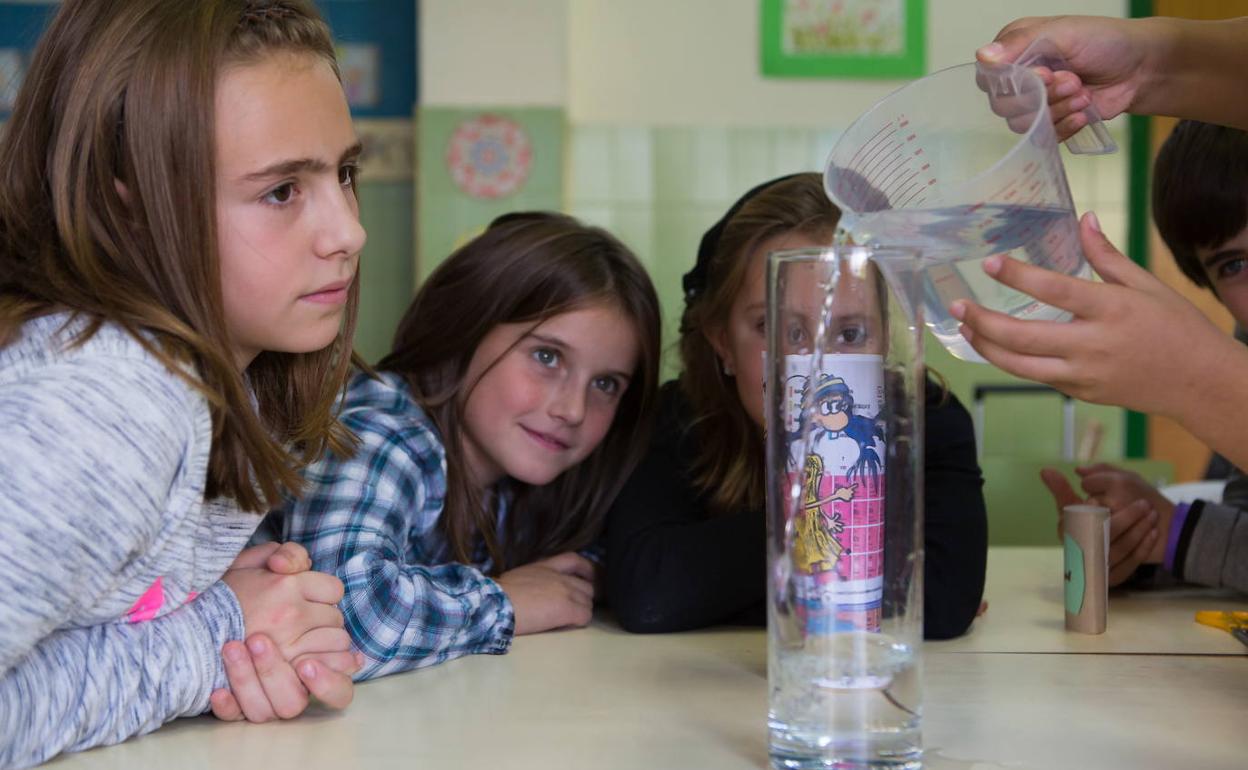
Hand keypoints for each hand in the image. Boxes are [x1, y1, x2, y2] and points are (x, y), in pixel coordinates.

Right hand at [213, 542, 357, 721]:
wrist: (184, 634)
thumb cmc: (216, 597)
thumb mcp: (246, 562)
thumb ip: (282, 553)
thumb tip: (302, 564)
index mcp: (286, 585)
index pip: (333, 590)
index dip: (323, 594)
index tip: (309, 599)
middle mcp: (291, 614)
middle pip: (335, 619)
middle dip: (324, 620)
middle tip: (305, 624)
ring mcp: (287, 645)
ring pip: (334, 645)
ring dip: (326, 644)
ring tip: (307, 644)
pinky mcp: (280, 673)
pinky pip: (320, 671)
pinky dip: (321, 669)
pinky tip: (310, 665)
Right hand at [496, 552, 594, 635]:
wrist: (495, 604)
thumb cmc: (498, 595)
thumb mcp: (519, 577)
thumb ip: (534, 579)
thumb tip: (536, 591)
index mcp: (545, 566)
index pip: (574, 560)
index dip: (586, 569)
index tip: (590, 578)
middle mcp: (559, 577)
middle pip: (586, 587)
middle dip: (584, 598)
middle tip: (576, 608)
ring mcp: (565, 592)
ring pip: (588, 603)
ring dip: (581, 612)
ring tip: (568, 621)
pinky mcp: (567, 609)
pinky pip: (585, 616)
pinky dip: (579, 622)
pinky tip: (568, 625)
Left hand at [951, 212, 1242, 418]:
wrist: (1199, 383)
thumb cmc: (1176, 328)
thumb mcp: (1147, 285)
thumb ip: (1107, 256)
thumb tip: (1084, 218)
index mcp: (1112, 310)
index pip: (1054, 290)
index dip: (1018, 276)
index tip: (989, 263)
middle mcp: (1094, 345)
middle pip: (1023, 336)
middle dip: (982, 321)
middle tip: (956, 305)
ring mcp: (1084, 374)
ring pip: (1020, 366)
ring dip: (986, 347)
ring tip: (965, 328)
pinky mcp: (1080, 393)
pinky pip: (1037, 377)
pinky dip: (1013, 362)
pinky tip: (995, 346)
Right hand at [977, 15, 1153, 139]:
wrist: (1141, 67)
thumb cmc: (1104, 41)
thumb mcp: (1062, 32)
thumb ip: (1021, 43)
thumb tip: (982, 57)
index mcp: (1015, 51)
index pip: (989, 77)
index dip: (1014, 83)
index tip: (1045, 73)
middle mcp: (1020, 78)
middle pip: (1004, 106)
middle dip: (1043, 97)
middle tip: (1073, 81)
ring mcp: (1035, 103)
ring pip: (1024, 124)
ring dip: (1057, 110)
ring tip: (1083, 94)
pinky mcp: (1052, 122)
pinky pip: (1043, 138)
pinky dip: (1065, 126)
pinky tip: (1083, 111)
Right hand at [1040, 466, 1162, 586]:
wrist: (1163, 530)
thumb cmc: (1131, 504)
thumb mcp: (1115, 483)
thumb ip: (1092, 476)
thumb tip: (1047, 471)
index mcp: (1071, 525)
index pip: (1069, 519)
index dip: (1082, 512)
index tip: (1093, 500)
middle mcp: (1079, 546)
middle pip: (1096, 535)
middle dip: (1122, 519)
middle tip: (1144, 504)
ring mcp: (1095, 565)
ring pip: (1114, 550)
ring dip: (1135, 532)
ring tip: (1152, 516)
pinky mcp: (1111, 577)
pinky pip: (1126, 566)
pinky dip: (1140, 549)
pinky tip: (1152, 533)